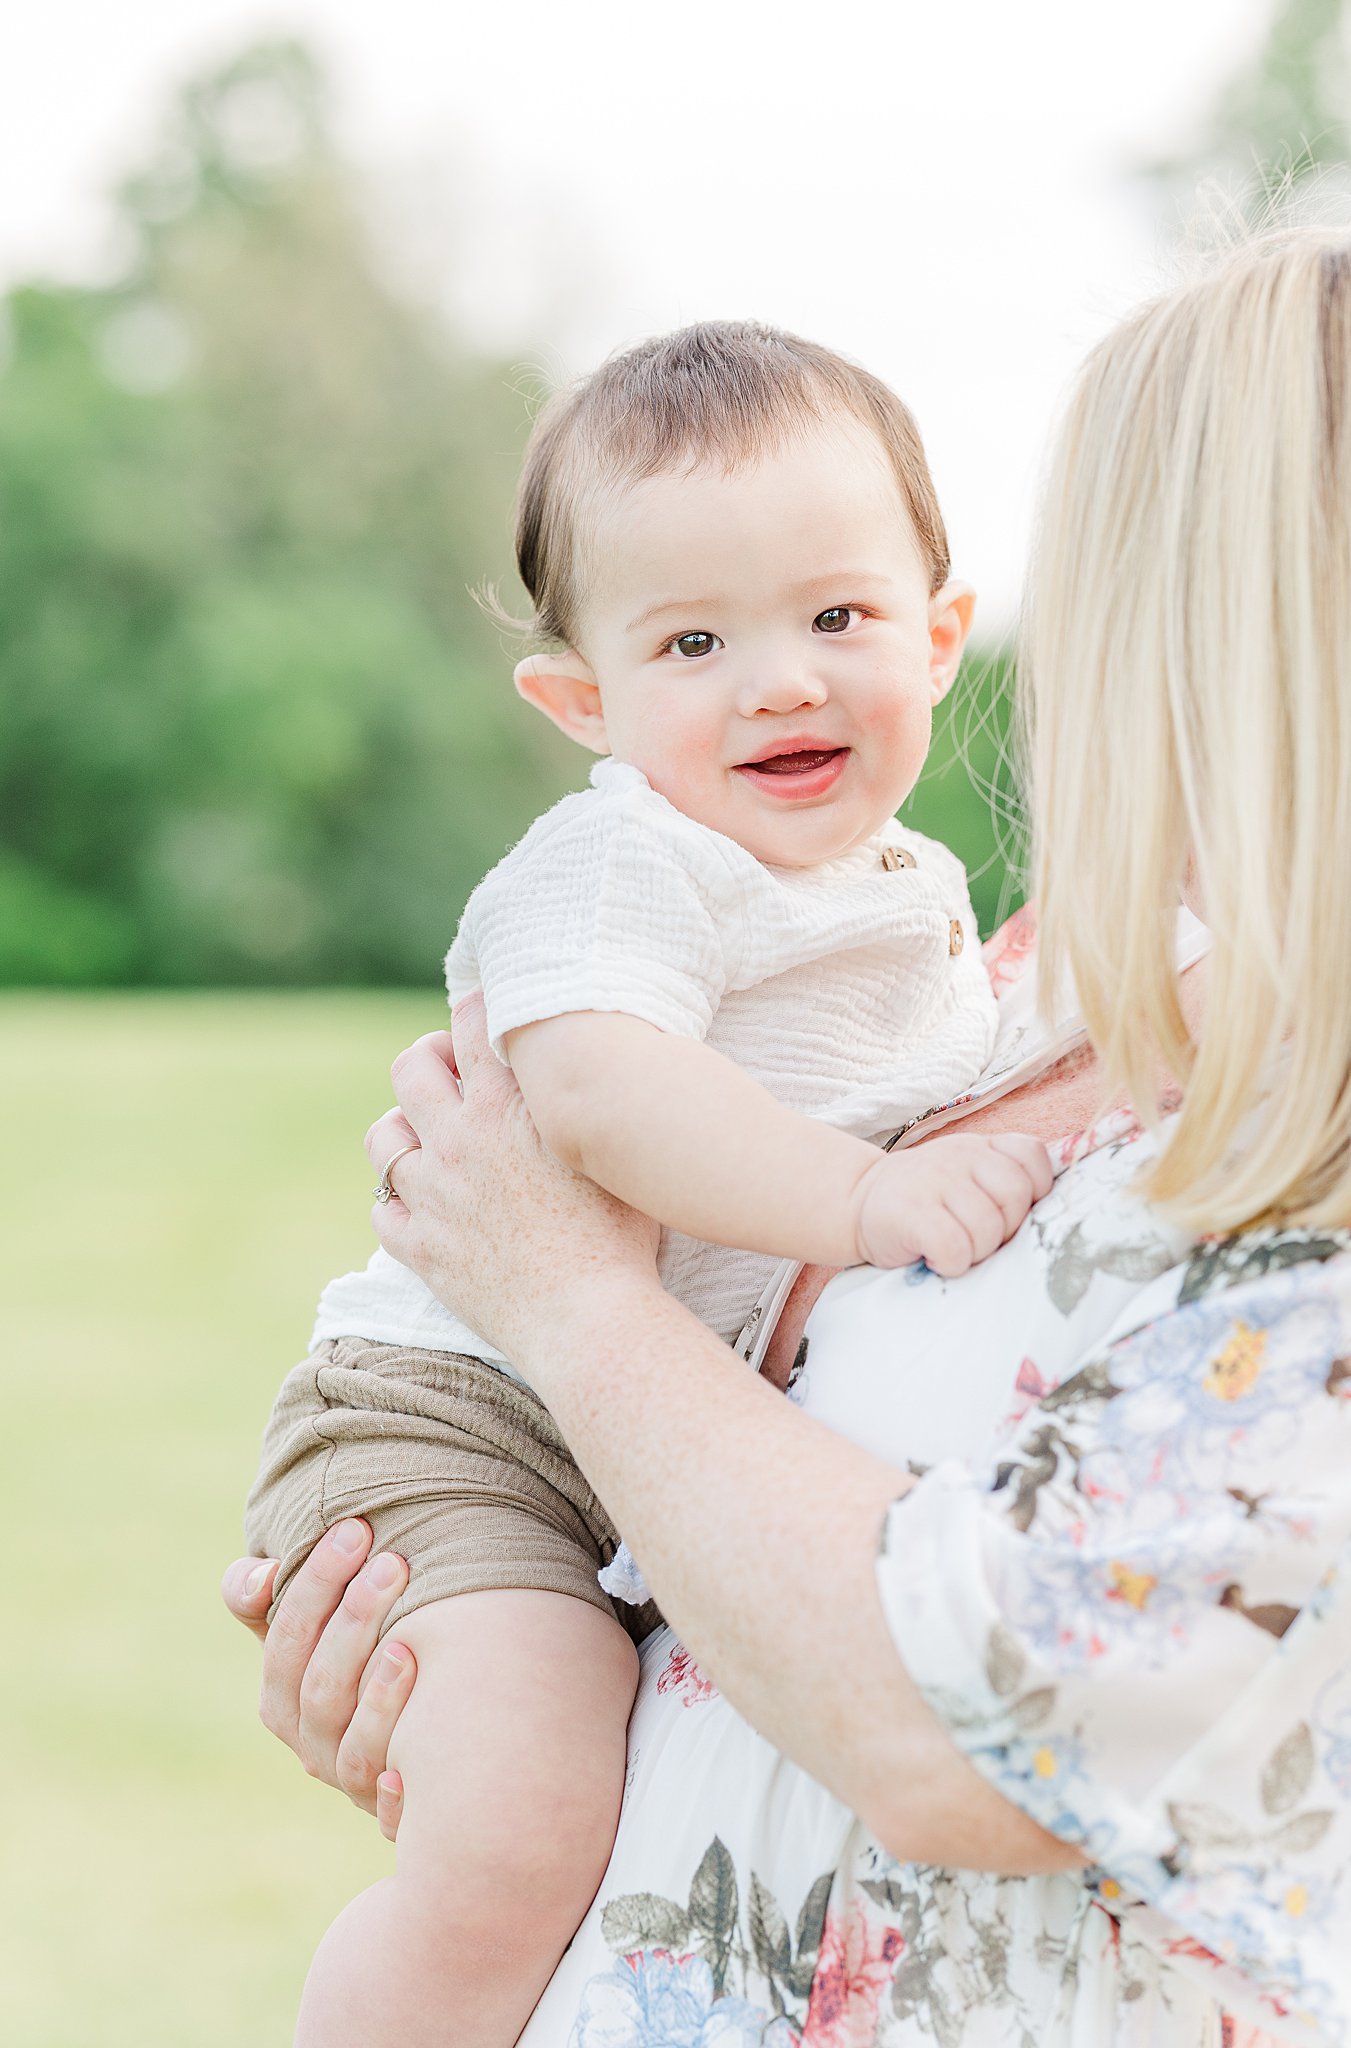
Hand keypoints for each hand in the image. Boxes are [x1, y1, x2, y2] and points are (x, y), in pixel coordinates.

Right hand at [220, 1521, 416, 1840]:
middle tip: (394, 1561)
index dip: (317, 1584)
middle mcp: (312, 1745)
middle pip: (321, 1687)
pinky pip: (392, 1816)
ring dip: (379, 1699)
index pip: (287, 1639)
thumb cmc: (356, 1650)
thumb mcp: (307, 1620)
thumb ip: (265, 1592)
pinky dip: (398, 1796)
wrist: (421, 1729)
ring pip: (354, 1749)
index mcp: (281, 1697)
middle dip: (355, 1620)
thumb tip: (263, 1575)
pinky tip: (412, 1765)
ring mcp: (353, 1783)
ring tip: (409, 1645)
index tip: (356, 1529)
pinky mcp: (394, 1815)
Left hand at [365, 994, 661, 1372]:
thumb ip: (585, 1103)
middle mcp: (459, 1141)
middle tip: (454, 1074)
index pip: (472, 1023)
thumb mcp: (611, 1150)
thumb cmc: (622, 1237)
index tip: (489, 1018)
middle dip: (429, 1059)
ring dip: (403, 1129)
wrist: (589, 1319)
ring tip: (429, 1138)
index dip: (479, 1010)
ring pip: (384, 1137)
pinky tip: (423, 1205)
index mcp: (507, 1107)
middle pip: (411, 1067)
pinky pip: (382, 1210)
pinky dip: (396, 1202)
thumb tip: (596, 1070)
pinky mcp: (421, 1248)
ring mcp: (432, 1195)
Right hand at [853, 1132, 1051, 1277]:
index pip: (1032, 1157)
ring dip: (975, 1252)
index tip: (1007, 1212)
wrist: (857, 1203)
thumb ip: (1005, 1183)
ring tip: (953, 1248)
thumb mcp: (967, 1176)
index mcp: (981, 1148)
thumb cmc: (926, 1200)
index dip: (1034, 1192)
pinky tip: (935, 1258)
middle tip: (978, 1238)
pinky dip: (950, 1262)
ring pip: (987, 1228)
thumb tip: (1055, 1216)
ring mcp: (934, 1180)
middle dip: (1005, 1230)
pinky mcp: (911, 1211)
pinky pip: (954, 1246)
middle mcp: (960, 1156)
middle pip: (1015, 1197)